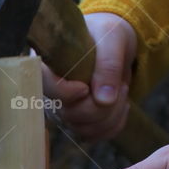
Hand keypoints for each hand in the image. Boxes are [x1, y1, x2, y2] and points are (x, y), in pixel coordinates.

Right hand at [42, 13, 137, 141]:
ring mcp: (67, 107)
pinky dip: (114, 125)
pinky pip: (95, 135)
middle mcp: (55, 89)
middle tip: (120, 85)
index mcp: (50, 63)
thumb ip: (108, 64)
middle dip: (101, 107)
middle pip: (69, 115)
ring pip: (83, 129)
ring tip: (123, 91)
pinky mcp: (81, 119)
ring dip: (111, 116)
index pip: (46, 87)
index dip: (66, 93)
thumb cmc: (108, 33)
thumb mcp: (112, 38)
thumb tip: (103, 100)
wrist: (116, 44)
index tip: (86, 87)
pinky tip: (122, 105)